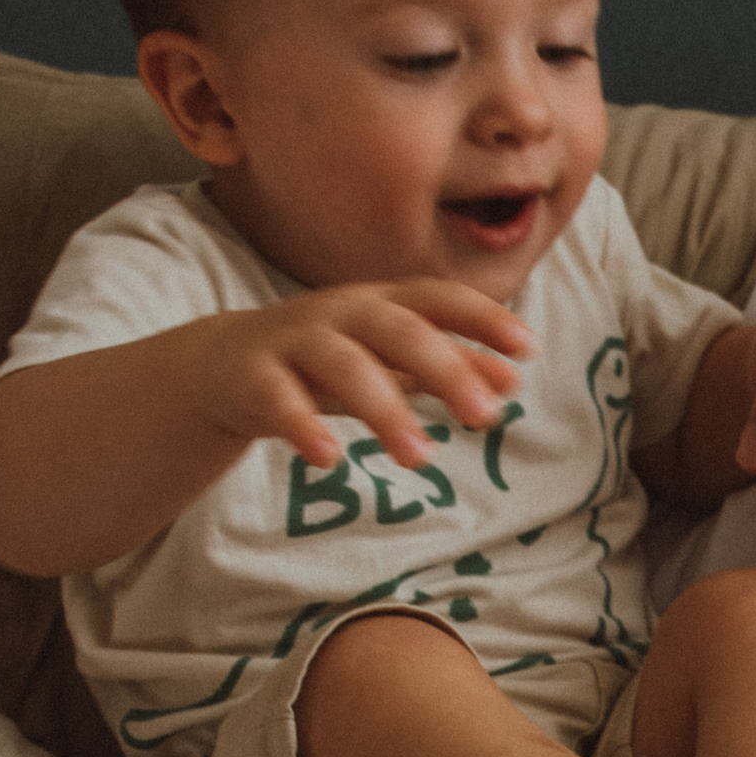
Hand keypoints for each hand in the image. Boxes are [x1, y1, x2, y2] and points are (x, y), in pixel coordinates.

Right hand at [194, 279, 532, 475]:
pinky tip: (328, 458)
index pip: (438, 298)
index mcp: (381, 304)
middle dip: (445, 368)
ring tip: (421, 458)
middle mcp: (340, 313)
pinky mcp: (253, 376)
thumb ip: (448, 369)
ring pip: (343, 364)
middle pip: (397, 330)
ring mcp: (294, 340)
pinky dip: (303, 425)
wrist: (227, 366)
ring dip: (385, 410)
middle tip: (487, 416)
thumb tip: (512, 380)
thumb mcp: (390, 364)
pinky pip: (279, 397)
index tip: (528, 348)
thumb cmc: (328, 362)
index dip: (482, 317)